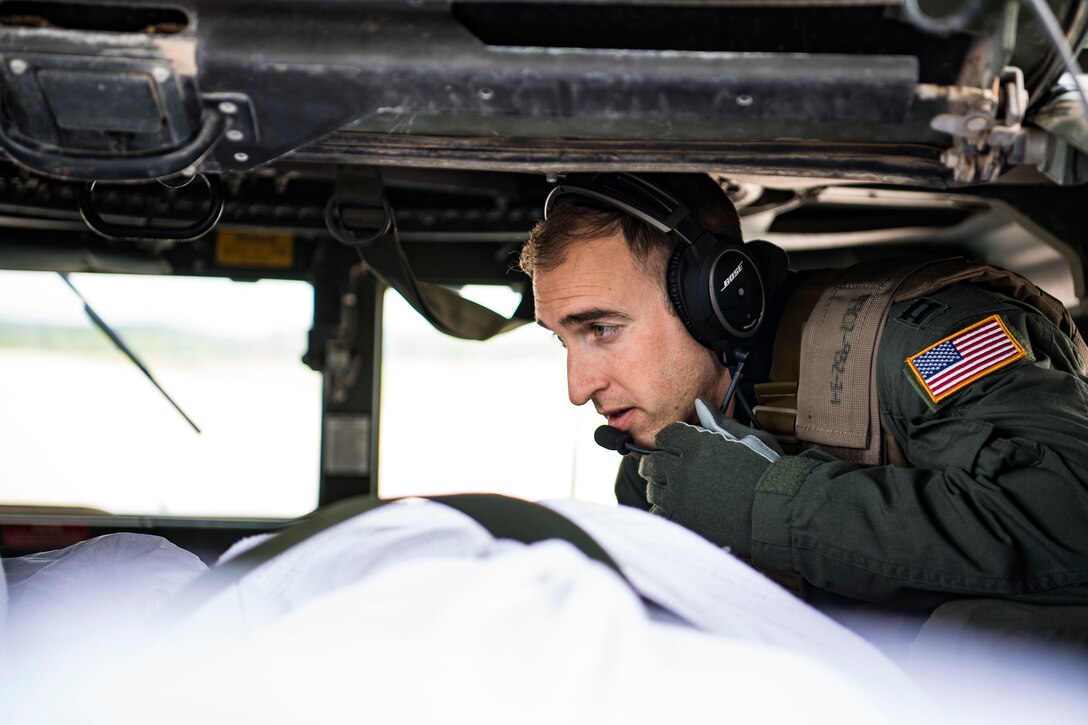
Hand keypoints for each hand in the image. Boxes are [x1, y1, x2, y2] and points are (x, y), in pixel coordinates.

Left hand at [639, 398, 783, 557]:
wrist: (776, 510)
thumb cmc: (768, 472)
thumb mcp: (747, 438)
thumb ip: (718, 422)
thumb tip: (700, 404)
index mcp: (697, 445)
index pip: (666, 436)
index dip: (671, 440)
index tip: (674, 446)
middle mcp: (683, 469)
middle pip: (653, 462)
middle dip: (660, 463)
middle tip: (668, 468)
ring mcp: (680, 496)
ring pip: (653, 488)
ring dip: (661, 486)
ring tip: (675, 489)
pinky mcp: (683, 519)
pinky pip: (660, 512)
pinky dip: (665, 509)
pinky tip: (678, 507)